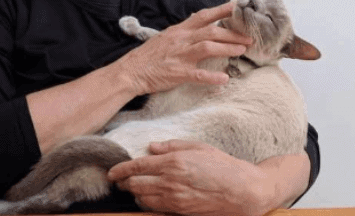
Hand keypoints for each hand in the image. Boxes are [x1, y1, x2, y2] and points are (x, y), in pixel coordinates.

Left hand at [108, 139, 277, 215]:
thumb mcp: (197, 146)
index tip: (111, 172)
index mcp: (173, 162)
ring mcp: (175, 200)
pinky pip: (155, 209)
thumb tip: (151, 146)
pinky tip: (148, 198)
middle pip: (135, 185)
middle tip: (118, 180)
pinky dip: (147, 203)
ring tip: (132, 188)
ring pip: (142, 199)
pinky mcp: (180, 212)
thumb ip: (171, 145)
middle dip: (123, 183)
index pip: (137, 167)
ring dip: (134, 194)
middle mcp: (170, 182)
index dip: (120, 170)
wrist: (243, 191)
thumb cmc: (222, 165)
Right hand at [119, 1, 251, 94]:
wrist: (131, 71)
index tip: (238, 7)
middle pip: (211, 31)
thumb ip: (184, 33)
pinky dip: (212, 76)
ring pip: (208, 47)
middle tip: (249, 38)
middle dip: (233, 34)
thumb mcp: (167, 38)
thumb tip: (201, 29)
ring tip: (242, 51)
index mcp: (179, 31)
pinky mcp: (178, 73)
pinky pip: (198, 74)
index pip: (204, 16)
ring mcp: (180, 56)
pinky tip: (225, 79)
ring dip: (227, 48)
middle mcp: (181, 40)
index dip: (222, 11)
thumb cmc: (149, 56)